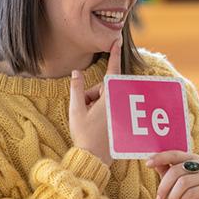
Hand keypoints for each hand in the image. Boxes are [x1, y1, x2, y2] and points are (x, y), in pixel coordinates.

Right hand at [70, 38, 121, 166]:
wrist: (94, 158)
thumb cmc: (84, 135)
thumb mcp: (76, 110)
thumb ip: (77, 88)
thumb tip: (77, 72)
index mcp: (110, 98)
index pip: (111, 71)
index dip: (113, 55)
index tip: (117, 41)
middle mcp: (119, 103)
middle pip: (105, 87)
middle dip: (92, 93)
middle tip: (84, 108)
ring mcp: (122, 112)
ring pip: (108, 97)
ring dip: (97, 103)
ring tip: (89, 119)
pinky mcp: (123, 120)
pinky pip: (112, 107)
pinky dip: (103, 111)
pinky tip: (97, 124)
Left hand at [147, 151, 198, 198]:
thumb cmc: (185, 198)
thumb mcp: (172, 184)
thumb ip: (165, 170)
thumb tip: (152, 160)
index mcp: (192, 159)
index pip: (174, 155)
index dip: (160, 158)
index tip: (148, 164)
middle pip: (176, 171)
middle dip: (164, 187)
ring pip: (183, 182)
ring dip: (172, 196)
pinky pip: (191, 192)